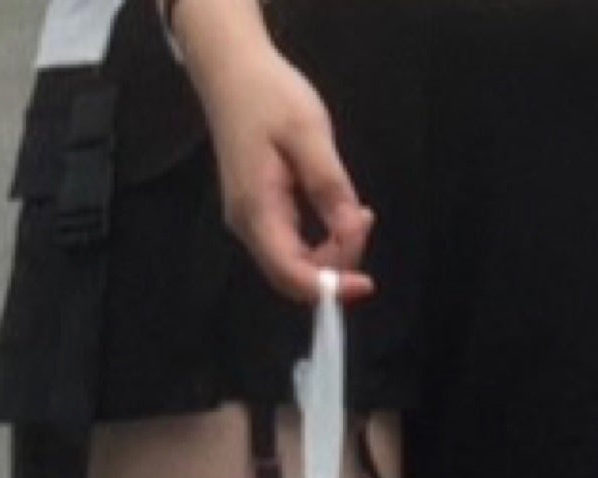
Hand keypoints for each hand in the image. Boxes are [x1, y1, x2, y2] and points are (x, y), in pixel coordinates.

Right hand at [193, 39, 374, 303]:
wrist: (231, 69)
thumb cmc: (267, 95)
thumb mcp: (308, 134)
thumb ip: (330, 186)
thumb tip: (351, 232)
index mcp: (257, 208)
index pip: (292, 273)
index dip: (330, 288)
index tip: (366, 283)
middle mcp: (248, 224)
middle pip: (295, 276)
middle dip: (337, 267)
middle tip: (363, 221)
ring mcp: (251, 220)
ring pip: (297, 264)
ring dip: (335, 253)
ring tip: (358, 213)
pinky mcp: (260, 212)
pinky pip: (294, 246)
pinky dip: (325, 242)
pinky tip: (343, 215)